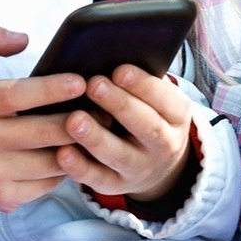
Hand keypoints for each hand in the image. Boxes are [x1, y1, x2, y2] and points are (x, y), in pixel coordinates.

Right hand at [0, 20, 90, 215]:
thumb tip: (23, 39)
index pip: (16, 96)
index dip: (51, 89)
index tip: (80, 82)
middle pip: (43, 132)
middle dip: (79, 120)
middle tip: (105, 106)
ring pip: (52, 161)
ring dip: (78, 146)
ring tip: (97, 129)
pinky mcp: (2, 197)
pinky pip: (47, 184)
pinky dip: (64, 169)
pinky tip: (72, 153)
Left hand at [55, 65, 195, 203]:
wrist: (156, 163)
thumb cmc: (146, 114)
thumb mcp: (155, 99)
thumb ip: (138, 81)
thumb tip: (107, 54)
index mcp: (177, 116)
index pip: (166, 99)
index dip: (143, 85)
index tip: (119, 69)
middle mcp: (165, 145)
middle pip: (146, 127)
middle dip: (119, 105)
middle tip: (93, 84)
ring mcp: (141, 168)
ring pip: (120, 155)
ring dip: (96, 138)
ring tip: (73, 119)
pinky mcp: (117, 186)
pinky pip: (98, 179)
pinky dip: (80, 168)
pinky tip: (62, 153)